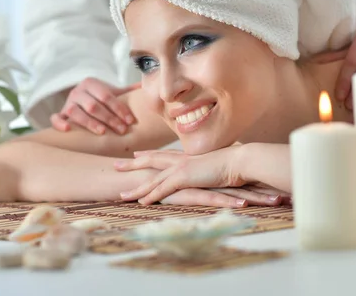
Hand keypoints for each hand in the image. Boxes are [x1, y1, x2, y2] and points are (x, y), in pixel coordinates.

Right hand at [51, 78, 140, 134]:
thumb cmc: (101, 99)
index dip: (119, 109)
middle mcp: (77, 91)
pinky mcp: (60, 114)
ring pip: (75, 112)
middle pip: (93, 105)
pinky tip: (68, 129)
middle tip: (122, 130)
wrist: (81, 100)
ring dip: (89, 122)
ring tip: (102, 132)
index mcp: (91, 83)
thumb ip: (128, 91)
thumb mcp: (113, 92)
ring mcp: (67, 103)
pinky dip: (59, 123)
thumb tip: (147, 86)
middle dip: (109, 118)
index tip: (130, 121)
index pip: (107, 96)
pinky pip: (55, 118)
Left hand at [114, 148, 285, 206]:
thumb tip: (207, 169)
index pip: (163, 154)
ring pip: (152, 178)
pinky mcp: (184, 177)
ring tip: (121, 194)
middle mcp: (181, 160)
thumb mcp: (216, 163)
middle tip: (116, 165)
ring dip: (136, 187)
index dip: (149, 155)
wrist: (239, 160)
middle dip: (132, 164)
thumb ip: (207, 166)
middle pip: (151, 161)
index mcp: (188, 155)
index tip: (136, 154)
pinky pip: (162, 189)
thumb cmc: (233, 162)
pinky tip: (141, 201)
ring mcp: (181, 168)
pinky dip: (151, 196)